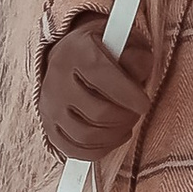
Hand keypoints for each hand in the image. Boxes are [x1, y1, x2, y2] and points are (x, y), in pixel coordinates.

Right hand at [38, 15, 151, 161]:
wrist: (71, 55)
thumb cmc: (105, 48)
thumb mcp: (125, 41)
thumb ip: (136, 57)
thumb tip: (137, 77)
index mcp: (77, 52)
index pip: (102, 78)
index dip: (128, 96)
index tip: (144, 103)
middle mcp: (57, 79)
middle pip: (98, 112)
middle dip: (126, 117)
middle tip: (136, 113)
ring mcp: (49, 105)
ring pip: (86, 135)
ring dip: (114, 135)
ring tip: (126, 124)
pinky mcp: (49, 126)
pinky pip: (73, 150)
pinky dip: (98, 150)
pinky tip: (113, 137)